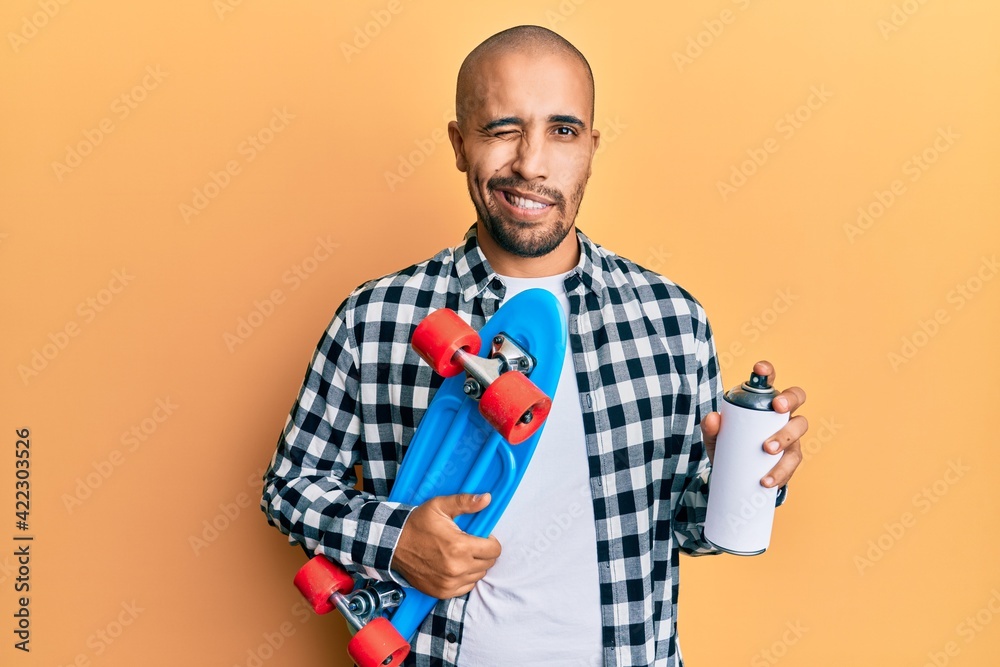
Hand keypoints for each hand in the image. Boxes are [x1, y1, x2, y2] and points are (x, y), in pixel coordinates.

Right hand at [390, 493, 500, 598]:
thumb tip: (487, 498)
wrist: (393, 545)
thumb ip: (465, 502)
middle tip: (470, 544)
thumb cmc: (418, 523)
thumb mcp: (440, 506)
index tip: (481, 536)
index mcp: (460, 547)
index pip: (494, 550)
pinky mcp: (442, 593)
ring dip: (475, 565)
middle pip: (488, 564)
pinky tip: (454, 566)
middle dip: (483, 552)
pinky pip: (466, 587)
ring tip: (461, 554)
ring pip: (478, 576)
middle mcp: (457, 568)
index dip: (491, 541)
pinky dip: (465, 577)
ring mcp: (449, 583)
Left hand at [700, 360, 807, 488]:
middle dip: (789, 399)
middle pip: (797, 397)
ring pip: (799, 427)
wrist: (735, 477)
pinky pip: (793, 461)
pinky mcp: (792, 457)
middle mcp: (781, 414)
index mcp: (762, 401)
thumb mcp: (715, 438)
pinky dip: (780, 471)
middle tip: (777, 408)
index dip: (767, 371)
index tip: (760, 370)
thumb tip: (713, 418)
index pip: (769, 381)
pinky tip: (766, 480)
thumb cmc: (729, 446)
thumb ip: (711, 427)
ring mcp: (791, 434)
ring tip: (768, 449)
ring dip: (785, 436)